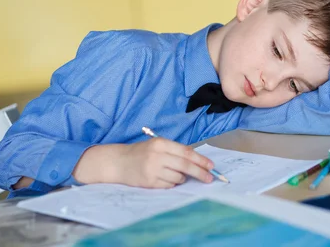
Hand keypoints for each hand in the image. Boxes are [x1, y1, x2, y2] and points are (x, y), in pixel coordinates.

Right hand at [74, 138, 214, 187]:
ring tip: (176, 174)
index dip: (201, 160)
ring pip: (178, 177)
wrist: (118, 162)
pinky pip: (169, 185)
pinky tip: (165, 178)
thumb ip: (176, 151)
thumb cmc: (142, 152)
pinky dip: (172, 183)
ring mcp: (153, 169)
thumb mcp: (158, 146)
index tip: (211, 166)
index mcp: (161, 143)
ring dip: (183, 178)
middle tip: (209, 178)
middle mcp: (157, 155)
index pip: (186, 152)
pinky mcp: (149, 182)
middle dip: (200, 173)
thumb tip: (198, 161)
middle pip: (185, 166)